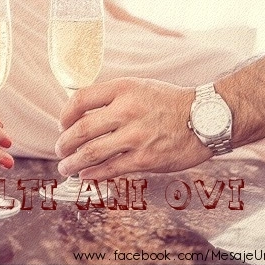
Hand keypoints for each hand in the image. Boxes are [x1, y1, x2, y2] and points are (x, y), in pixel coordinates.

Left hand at [55, 78, 212, 179]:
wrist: (205, 119)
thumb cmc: (168, 103)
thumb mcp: (138, 88)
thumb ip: (111, 98)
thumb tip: (80, 116)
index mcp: (123, 89)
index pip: (80, 99)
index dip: (65, 115)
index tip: (63, 125)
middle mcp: (127, 110)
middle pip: (81, 129)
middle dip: (64, 143)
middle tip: (60, 150)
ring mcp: (136, 136)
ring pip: (91, 152)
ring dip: (73, 163)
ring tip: (65, 167)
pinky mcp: (145, 158)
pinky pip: (110, 169)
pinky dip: (93, 173)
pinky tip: (86, 175)